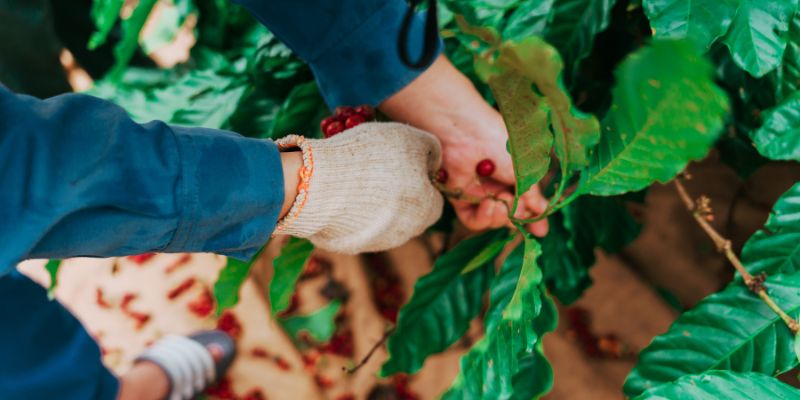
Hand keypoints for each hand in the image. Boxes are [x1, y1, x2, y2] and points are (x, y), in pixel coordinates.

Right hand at [274, 122, 443, 253]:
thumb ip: (430, 150)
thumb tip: (432, 162)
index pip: (434, 198)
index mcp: (428, 210)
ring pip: (382, 220)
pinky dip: (351, 212)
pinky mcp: (349, 246)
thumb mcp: (411, 138)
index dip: (420, 179)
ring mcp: (376, 242)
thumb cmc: (372, 157)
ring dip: (374, 203)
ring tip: (356, 178)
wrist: (320, 183)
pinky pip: (356, 226)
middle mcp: (407, 233)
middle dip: (398, 194)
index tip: (402, 163)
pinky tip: (339, 193)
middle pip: (410, 212)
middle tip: (378, 169)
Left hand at [380, 55, 548, 235]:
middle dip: (517, 217)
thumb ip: (532, 194)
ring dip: (500, 218)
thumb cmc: (500, 143)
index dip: (534, 217)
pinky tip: (489, 206)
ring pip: (493, 219)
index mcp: (516, 173)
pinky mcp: (459, 196)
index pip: (527, 201)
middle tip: (519, 210)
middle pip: (510, 214)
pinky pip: (472, 218)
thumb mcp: (524, 171)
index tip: (541, 231)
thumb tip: (542, 211)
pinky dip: (482, 218)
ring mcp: (479, 191)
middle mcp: (498, 183)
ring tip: (501, 205)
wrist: (468, 133)